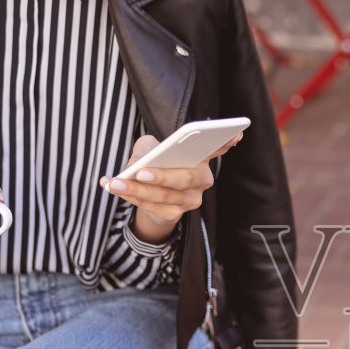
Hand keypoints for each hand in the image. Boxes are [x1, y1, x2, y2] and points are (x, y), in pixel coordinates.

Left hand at [102, 132, 241, 242]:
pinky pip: (152, 207)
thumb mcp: (149, 148)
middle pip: (186, 179)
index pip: (216, 149)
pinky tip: (112, 187)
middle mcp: (201, 180)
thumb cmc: (154, 164)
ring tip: (115, 183)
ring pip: (164, 196)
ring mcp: (190, 200)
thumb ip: (148, 147)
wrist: (151, 198)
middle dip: (162, 176)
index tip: (237, 133)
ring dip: (136, 190)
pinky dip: (130, 197)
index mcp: (200, 159)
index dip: (226, 142)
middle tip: (141, 172)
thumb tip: (142, 160)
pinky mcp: (175, 215)